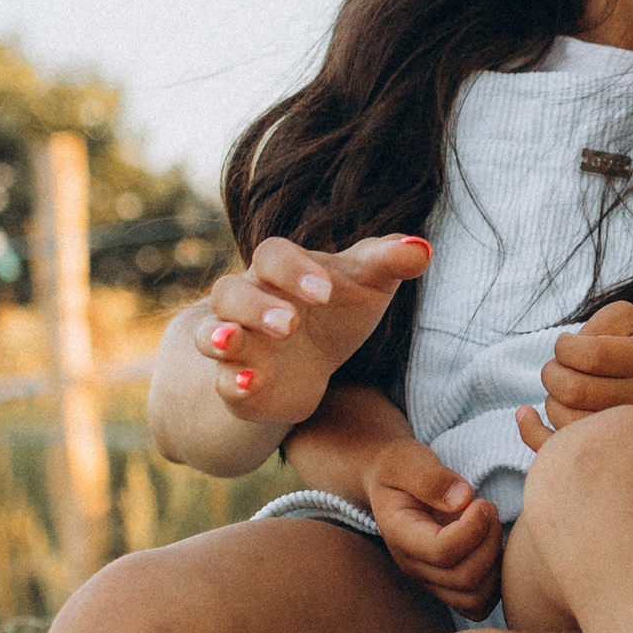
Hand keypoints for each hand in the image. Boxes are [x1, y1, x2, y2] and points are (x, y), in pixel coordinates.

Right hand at [198, 233, 429, 434]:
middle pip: (229, 292)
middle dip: (255, 307)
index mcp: (279, 270)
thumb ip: (392, 261)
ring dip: (220, 338)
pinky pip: (221, 381)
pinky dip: (230, 382)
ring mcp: (236, 343)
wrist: (312, 361)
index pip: (272, 255)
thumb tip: (421, 248)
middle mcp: (247, 301)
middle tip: (290, 325)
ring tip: (233, 343)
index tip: (326, 293)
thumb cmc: (339, 309)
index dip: (294, 270)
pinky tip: (248, 384)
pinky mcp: (235, 383)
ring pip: (211, 333)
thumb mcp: (369, 283)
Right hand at [365, 438, 505, 618]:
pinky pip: (479, 605)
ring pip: (475, 599)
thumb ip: (431, 478)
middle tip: (489, 509)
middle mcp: (413, 566)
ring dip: (495, 563)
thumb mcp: (407, 460)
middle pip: (464, 578)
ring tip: (491, 528)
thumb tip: (463, 499)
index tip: (481, 501)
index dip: (474, 528)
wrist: (389, 482)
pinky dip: (495, 581)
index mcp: (400, 535)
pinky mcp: (447, 585)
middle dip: (489, 541)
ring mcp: (430, 581)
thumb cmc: (400, 468)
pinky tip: (492, 546)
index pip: (442, 551)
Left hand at [513, 299, 632, 451]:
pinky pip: (560, 451)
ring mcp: (628, 435)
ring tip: (565, 390)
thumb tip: (568, 356)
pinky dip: (532, 431)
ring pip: (565, 421)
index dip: (565, 347)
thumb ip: (598, 324)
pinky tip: (526, 415)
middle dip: (552, 373)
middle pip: (573, 390)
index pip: (591, 356)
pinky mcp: (609, 455)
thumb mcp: (629, 321)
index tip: (566, 345)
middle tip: (559, 368)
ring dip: (551, 399)